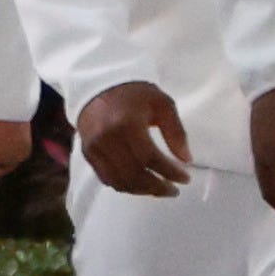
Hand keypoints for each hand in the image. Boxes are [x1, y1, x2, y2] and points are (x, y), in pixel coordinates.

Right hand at [73, 78, 192, 200]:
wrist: (100, 85)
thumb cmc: (135, 93)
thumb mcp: (162, 104)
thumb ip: (176, 132)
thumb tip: (186, 160)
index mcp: (127, 124)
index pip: (151, 158)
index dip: (170, 173)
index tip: (185, 179)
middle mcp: (107, 139)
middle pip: (134, 174)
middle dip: (157, 187)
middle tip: (174, 190)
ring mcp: (95, 148)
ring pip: (119, 180)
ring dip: (142, 190)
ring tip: (159, 189)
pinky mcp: (87, 153)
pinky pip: (106, 178)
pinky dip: (124, 186)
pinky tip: (139, 185)